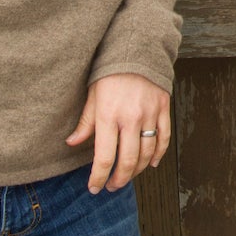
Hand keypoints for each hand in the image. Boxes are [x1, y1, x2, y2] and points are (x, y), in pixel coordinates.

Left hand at [67, 72, 171, 193]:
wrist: (136, 47)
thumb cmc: (109, 72)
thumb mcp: (92, 95)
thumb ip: (85, 123)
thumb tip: (72, 143)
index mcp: (108, 116)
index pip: (104, 157)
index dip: (98, 177)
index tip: (94, 187)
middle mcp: (130, 118)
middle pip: (127, 161)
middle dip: (118, 180)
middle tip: (111, 186)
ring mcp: (150, 114)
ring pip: (146, 154)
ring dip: (136, 170)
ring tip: (127, 176)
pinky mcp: (163, 108)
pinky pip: (163, 138)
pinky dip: (157, 155)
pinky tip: (150, 163)